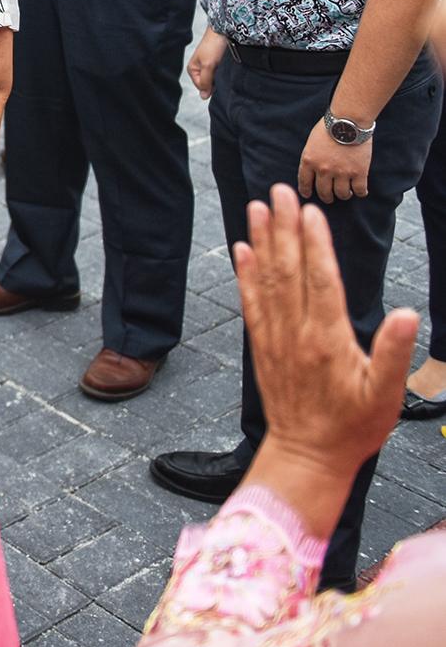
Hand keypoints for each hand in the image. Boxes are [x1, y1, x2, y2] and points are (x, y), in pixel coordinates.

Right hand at [187, 28, 227, 100]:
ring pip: (216, 79)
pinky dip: (225, 72)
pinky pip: (222, 73)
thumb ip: (205, 81)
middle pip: (209, 84)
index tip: (217, 77)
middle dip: (216, 82)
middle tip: (221, 73)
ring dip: (222, 76)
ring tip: (225, 69)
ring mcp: (210, 66)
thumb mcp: (207, 65)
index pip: (202, 87)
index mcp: (192, 70)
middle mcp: (200, 69)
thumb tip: (203, 97)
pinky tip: (228, 68)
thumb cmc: (213, 45)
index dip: (210, 86)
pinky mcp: (219, 63)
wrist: (225, 30)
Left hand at [237, 185, 416, 483]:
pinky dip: (245, 274)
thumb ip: (391, 353)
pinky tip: (241, 250)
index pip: (321, 281)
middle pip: (289, 271)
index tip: (310, 212)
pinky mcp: (262, 346)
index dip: (315, 244)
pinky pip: (251, 303)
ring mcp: (275, 337)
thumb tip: (406, 313)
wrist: (308, 455)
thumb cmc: (354, 426)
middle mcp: (296, 332)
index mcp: (328, 340)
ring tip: (257, 208)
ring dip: (261, 241)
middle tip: (279, 191)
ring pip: (266, 280)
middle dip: (283, 228)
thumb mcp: (385, 395)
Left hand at [297, 117, 371, 204]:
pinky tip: (360, 191)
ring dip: (344, 195)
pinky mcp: (359, 173)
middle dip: (326, 197)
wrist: (348, 121)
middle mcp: (323, 170)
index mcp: (309, 161)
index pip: (304, 182)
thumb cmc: (330, 127)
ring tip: (346, 193)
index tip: (308, 194)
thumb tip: (314, 170)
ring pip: (342, 194)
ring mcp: (342, 173)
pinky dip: (360, 193)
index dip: (306, 191)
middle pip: (324, 192)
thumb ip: (312, 157)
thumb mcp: (312, 142)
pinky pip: (360, 190)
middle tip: (329, 197)